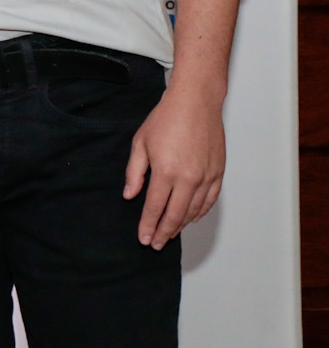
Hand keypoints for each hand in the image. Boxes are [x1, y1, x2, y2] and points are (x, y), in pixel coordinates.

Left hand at [123, 86, 224, 249]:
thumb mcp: (140, 144)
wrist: (195, 103)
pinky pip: (209, 200)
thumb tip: (130, 196)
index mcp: (166, 172)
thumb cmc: (165, 119)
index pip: (154, 207)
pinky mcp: (218, 173)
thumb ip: (134, 173)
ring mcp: (206, 177)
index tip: (144, 239)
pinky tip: (190, 218)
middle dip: (164, 232)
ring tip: (170, 234)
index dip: (148, 226)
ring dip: (181, 225)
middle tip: (156, 244)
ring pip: (193, 211)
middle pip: (175, 215)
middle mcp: (188, 178)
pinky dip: (199, 212)